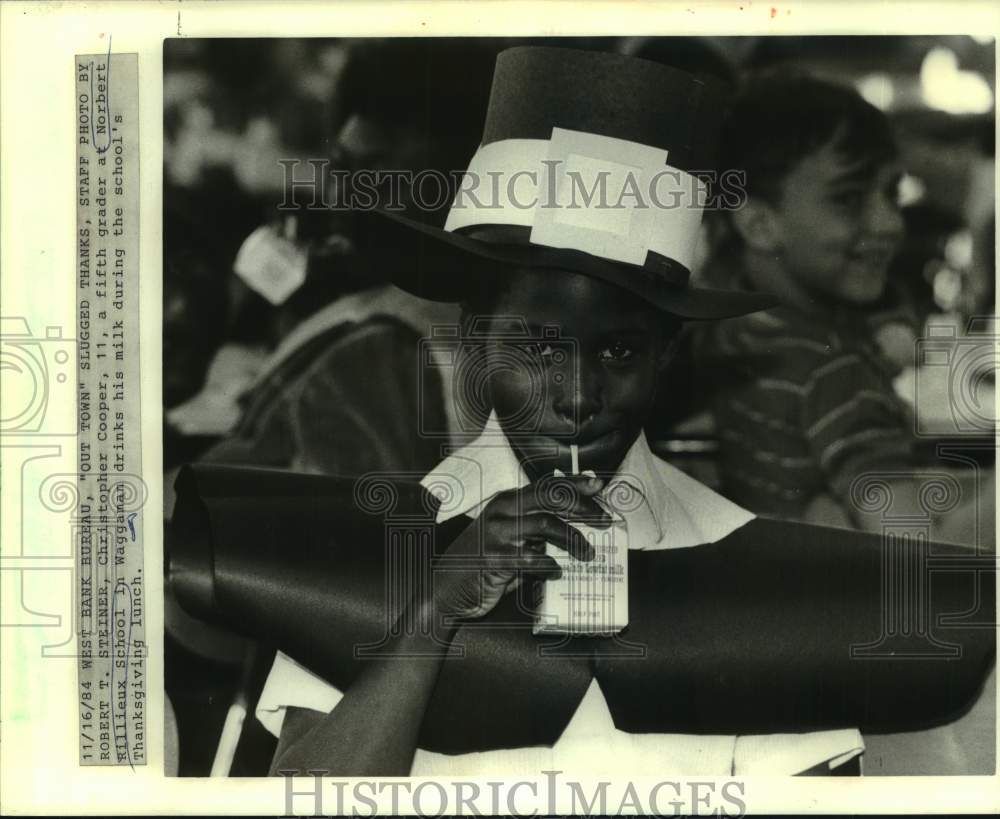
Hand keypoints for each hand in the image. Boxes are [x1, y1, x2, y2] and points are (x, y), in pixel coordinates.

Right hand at [430, 475, 610, 619]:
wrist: (448, 587)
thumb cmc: (484, 562)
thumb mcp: (510, 538)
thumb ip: (535, 530)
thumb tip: (576, 525)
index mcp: (508, 501)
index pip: (547, 486)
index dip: (575, 484)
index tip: (599, 485)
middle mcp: (502, 510)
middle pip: (550, 498)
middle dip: (582, 507)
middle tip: (604, 520)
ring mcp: (497, 533)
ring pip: (545, 524)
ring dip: (573, 539)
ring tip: (588, 553)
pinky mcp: (494, 557)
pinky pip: (532, 557)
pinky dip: (550, 565)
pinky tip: (556, 572)